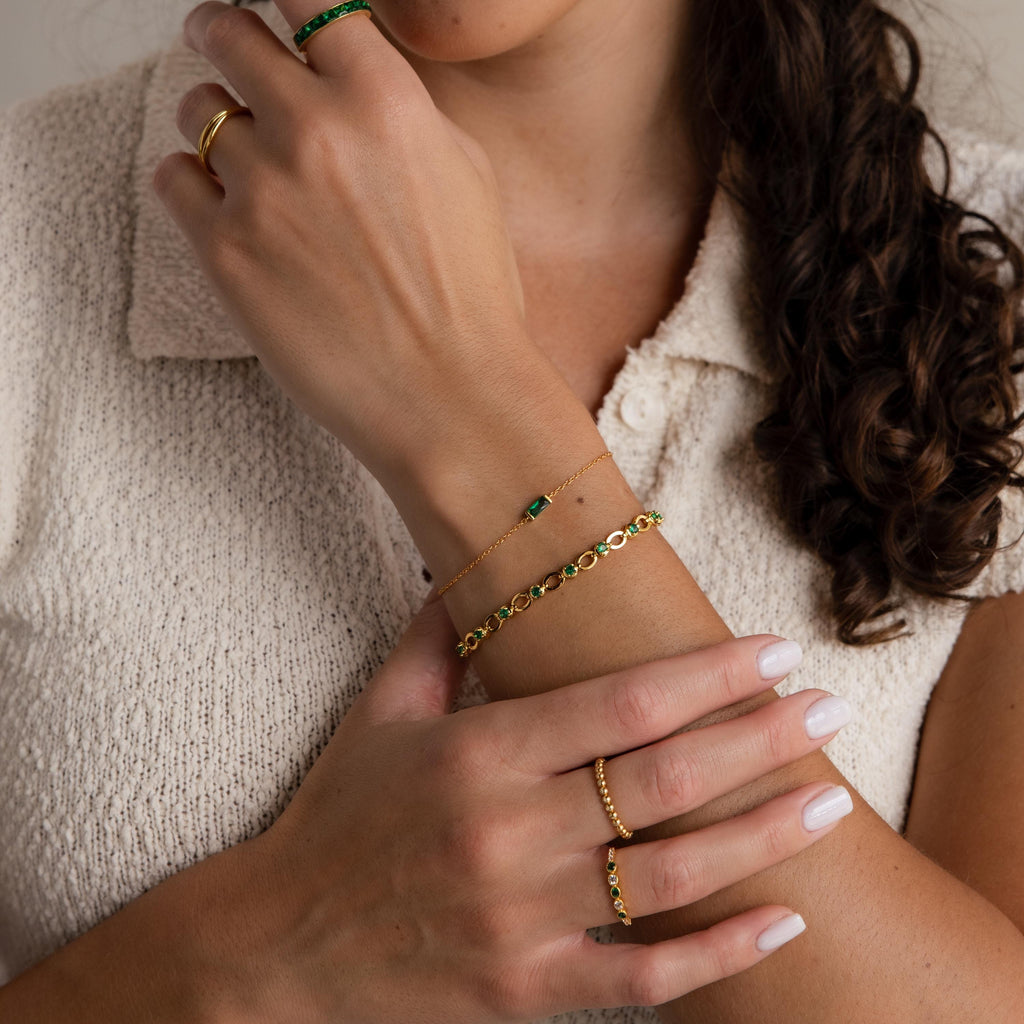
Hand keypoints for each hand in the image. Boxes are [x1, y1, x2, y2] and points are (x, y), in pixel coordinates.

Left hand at [154, 1, 552, 492]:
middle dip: (223, 36)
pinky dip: (191, 185)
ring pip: (196, 111)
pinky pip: (172, 179)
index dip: (286, 5)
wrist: (449, 396)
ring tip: (246, 165)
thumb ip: (404, 112)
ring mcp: (263, 189)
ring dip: (215, 126)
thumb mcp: (467, 177)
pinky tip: (225, 211)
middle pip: (228, 34)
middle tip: (223, 49)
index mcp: (385, 100)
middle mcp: (316, 129)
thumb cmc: (473, 298)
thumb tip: (351, 79)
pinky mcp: (224, 251)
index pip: (307, 0)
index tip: (277, 19)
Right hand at [209, 594, 849, 1022]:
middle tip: (831, 708)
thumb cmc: (338, 816)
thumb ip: (436, 636)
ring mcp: (523, 918)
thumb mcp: (379, 713)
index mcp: (479, 755)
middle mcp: (509, 833)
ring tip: (830, 802)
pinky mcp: (528, 988)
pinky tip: (779, 919)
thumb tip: (470, 563)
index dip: (707, 676)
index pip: (620, 705)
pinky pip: (643, 976)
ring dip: (761, 835)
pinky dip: (718, 952)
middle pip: (664, 781)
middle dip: (760, 739)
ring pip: (670, 875)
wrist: (280, 943)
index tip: (772, 651)